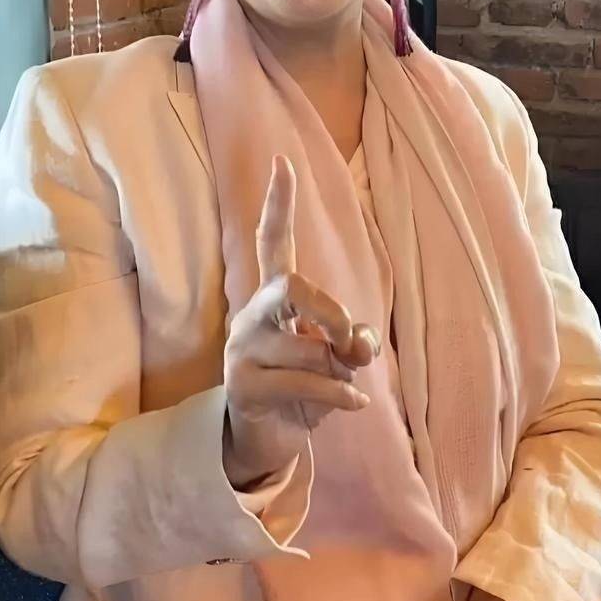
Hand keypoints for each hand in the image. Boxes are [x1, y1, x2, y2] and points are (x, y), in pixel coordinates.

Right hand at [223, 154, 379, 488]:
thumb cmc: (304, 388)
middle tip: (350, 338)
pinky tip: (354, 403)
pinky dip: (341, 394)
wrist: (267, 439)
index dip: (278, 204)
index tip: (283, 161)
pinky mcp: (244, 385)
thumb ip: (352, 343)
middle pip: (289, 287)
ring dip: (340, 372)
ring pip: (309, 349)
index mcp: (273, 299)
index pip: (272, 242)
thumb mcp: (337, 361)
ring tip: (343, 386)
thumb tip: (358, 346)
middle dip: (331, 312)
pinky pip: (307, 382)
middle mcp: (251, 315)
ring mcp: (242, 350)